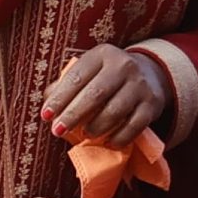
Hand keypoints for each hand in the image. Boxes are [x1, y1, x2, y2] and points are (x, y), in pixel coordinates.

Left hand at [43, 46, 167, 147]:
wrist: (149, 74)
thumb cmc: (106, 76)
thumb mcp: (88, 71)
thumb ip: (67, 84)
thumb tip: (49, 103)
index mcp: (102, 54)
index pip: (77, 77)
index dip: (59, 98)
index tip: (46, 116)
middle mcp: (123, 66)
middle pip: (95, 94)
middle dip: (73, 115)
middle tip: (58, 130)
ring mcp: (140, 85)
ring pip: (115, 111)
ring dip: (96, 127)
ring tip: (84, 134)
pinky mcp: (152, 104)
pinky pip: (134, 126)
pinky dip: (119, 137)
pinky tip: (108, 143)